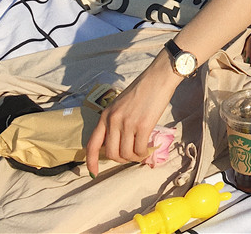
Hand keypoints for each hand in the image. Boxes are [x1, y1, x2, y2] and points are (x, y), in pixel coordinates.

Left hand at [85, 54, 179, 176]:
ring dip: (134, 157)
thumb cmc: (142, 89)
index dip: (91, 162)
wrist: (159, 77)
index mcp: (106, 115)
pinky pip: (140, 149)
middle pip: (111, 154)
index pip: (92, 144)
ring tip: (142, 151)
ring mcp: (128, 124)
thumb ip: (115, 121)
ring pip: (126, 154)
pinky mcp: (143, 125)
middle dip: (122, 159)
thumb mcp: (121, 104)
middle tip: (132, 155)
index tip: (94, 173)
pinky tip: (149, 148)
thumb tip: (117, 141)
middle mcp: (113, 121)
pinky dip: (144, 153)